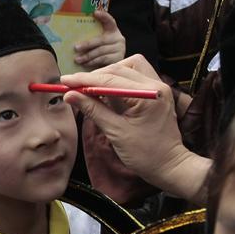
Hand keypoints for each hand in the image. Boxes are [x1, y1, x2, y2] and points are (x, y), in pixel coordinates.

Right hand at [61, 55, 210, 203]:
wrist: (169, 166)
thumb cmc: (145, 155)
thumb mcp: (116, 132)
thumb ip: (93, 110)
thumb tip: (70, 95)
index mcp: (148, 94)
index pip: (110, 79)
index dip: (85, 80)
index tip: (65, 81)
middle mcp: (156, 84)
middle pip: (119, 68)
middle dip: (95, 76)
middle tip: (74, 86)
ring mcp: (158, 87)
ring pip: (128, 67)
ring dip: (108, 75)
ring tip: (92, 88)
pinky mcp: (156, 92)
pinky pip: (135, 77)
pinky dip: (119, 80)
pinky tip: (107, 92)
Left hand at [73, 10, 125, 69]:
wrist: (113, 64)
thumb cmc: (102, 50)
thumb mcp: (100, 41)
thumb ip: (93, 36)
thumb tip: (75, 36)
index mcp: (113, 30)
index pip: (110, 20)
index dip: (104, 16)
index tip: (95, 13)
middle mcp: (118, 38)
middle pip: (101, 40)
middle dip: (87, 44)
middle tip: (76, 48)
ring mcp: (120, 48)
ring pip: (100, 51)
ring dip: (87, 56)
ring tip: (78, 59)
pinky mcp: (118, 58)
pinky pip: (103, 59)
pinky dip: (93, 62)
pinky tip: (86, 63)